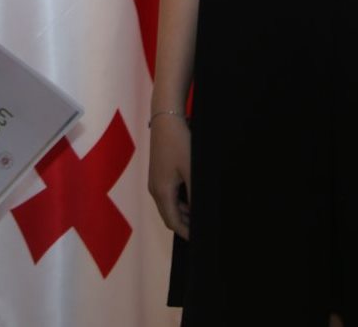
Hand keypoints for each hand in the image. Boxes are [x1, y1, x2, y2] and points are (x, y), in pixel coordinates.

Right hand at [147, 112, 191, 238]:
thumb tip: (201, 214)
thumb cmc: (179, 143)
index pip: (173, 223)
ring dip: (183, 213)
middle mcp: (154, 190)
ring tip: (201, 214)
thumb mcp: (192, 171)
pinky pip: (167, 196)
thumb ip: (195, 195)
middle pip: (169, 217)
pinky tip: (192, 197)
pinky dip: (179, 202)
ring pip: (168, 206)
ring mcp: (154, 182)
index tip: (201, 238)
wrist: (166, 119)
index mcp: (162, 193)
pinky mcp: (157, 174)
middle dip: (185, 225)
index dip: (187, 233)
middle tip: (203, 228)